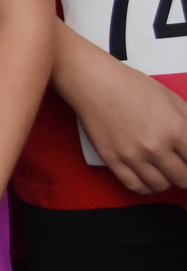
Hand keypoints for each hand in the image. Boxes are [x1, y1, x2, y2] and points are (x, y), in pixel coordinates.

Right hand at [70, 51, 186, 193]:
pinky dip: (146, 188)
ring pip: (160, 186)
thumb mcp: (171, 98)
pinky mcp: (112, 160)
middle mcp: (155, 146)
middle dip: (185, 174)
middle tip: (181, 167)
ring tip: (164, 173)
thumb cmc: (130, 85)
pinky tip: (149, 180)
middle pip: (183, 178)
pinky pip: (135, 186)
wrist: (93, 82)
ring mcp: (132, 155)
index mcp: (174, 129)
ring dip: (167, 181)